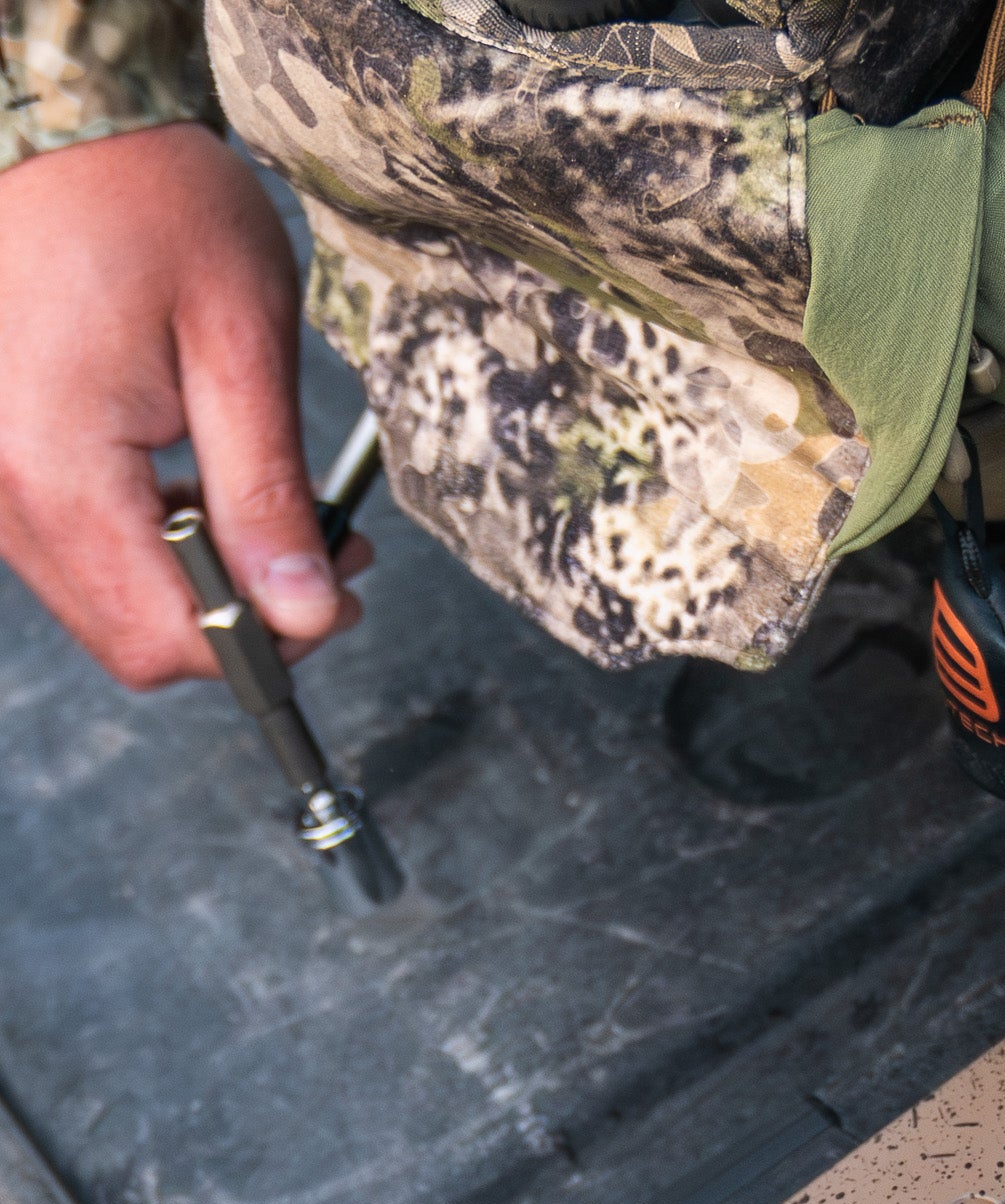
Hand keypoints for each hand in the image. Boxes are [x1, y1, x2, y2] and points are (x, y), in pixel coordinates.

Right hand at [0, 123, 368, 689]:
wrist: (64, 124)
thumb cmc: (153, 204)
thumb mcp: (242, 347)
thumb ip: (268, 493)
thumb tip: (304, 611)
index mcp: (56, 467)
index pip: (164, 638)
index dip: (265, 643)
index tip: (336, 594)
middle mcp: (0, 489)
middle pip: (132, 636)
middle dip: (242, 618)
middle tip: (325, 555)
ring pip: (108, 598)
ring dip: (205, 581)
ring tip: (284, 514)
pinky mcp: (0, 460)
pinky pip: (81, 546)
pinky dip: (158, 541)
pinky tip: (213, 486)